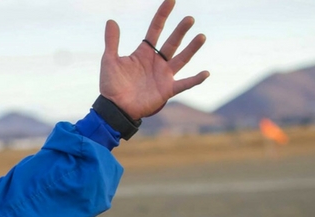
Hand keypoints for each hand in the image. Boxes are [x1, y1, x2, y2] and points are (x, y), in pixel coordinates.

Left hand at [99, 0, 208, 119]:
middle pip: (172, 42)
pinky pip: (184, 84)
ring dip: (191, 48)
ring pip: (181, 59)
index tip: (171, 0)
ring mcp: (164, 75)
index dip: (162, 15)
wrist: (114, 108)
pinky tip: (205, 73)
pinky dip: (195, 80)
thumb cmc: (111, 85)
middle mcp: (156, 62)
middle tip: (189, 18)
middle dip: (180, 30)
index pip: (155, 30)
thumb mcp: (109, 60)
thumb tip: (111, 20)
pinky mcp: (167, 90)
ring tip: (201, 36)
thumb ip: (112, 42)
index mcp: (143, 53)